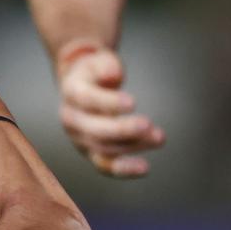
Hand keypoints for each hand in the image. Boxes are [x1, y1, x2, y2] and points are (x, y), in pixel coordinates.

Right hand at [55, 41, 163, 177]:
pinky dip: (124, 169)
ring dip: (133, 145)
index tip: (133, 102)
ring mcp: (80, 138)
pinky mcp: (91, 152)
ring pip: (104, 148)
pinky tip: (144, 168)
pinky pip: (105, 165)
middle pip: (94, 130)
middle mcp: (71, 119)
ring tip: (159, 137)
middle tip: (148, 125)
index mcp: (71, 92)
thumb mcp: (99, 60)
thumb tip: (114, 74)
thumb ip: (106, 65)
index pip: (86, 99)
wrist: (82, 86)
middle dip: (122, 129)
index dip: (108, 103)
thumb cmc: (96, 72)